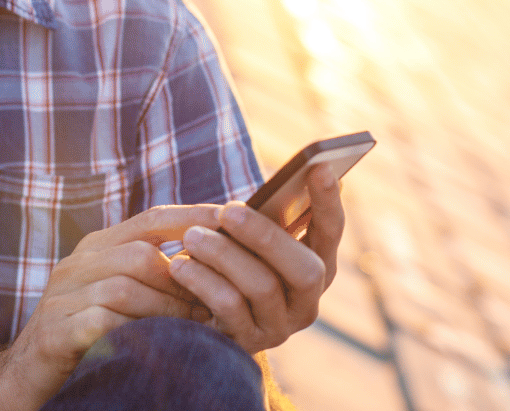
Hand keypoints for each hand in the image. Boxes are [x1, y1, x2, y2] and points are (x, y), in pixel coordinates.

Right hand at [0, 204, 221, 405]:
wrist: (27, 376)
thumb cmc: (88, 334)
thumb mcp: (119, 294)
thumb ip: (153, 273)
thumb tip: (214, 257)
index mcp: (97, 247)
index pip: (151, 218)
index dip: (194, 217)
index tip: (232, 222)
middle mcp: (77, 263)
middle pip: (141, 254)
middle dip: (184, 279)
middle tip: (214, 302)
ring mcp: (61, 296)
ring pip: (126, 288)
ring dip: (167, 309)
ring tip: (195, 327)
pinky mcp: (54, 331)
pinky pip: (103, 323)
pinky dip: (137, 333)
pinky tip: (160, 346)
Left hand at [169, 165, 344, 352]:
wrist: (190, 314)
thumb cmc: (226, 260)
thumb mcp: (247, 238)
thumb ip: (268, 217)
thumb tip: (291, 176)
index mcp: (316, 265)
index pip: (330, 232)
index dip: (328, 202)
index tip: (320, 166)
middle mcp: (307, 301)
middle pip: (306, 270)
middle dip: (265, 236)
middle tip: (227, 210)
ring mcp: (280, 326)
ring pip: (263, 287)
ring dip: (224, 255)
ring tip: (191, 236)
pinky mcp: (248, 343)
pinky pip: (230, 309)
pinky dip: (203, 282)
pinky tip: (179, 265)